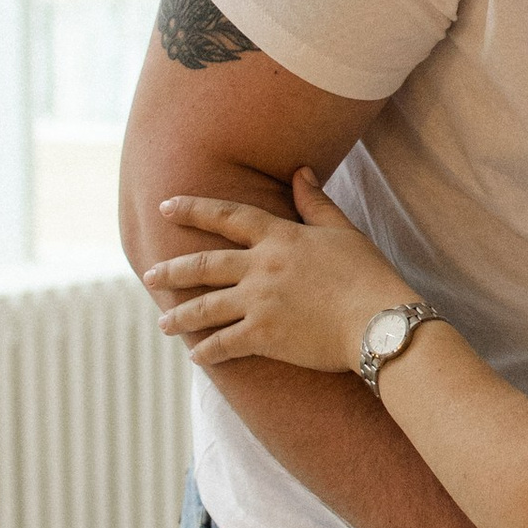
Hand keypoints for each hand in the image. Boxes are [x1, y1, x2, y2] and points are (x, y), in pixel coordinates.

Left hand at [144, 180, 386, 371]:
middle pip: (204, 264)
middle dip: (172, 270)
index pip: (227, 216)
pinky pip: (224, 343)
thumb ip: (315, 201)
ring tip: (163, 323)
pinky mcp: (263, 334)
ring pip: (205, 307)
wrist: (379, 320)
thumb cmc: (368, 274)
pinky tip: (196, 357)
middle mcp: (261, 266)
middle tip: (148, 274)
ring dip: (181, 315)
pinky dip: (207, 351)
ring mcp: (259, 301)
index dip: (194, 209)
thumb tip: (300, 170)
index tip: (166, 206)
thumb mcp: (343, 230)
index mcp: (280, 237)